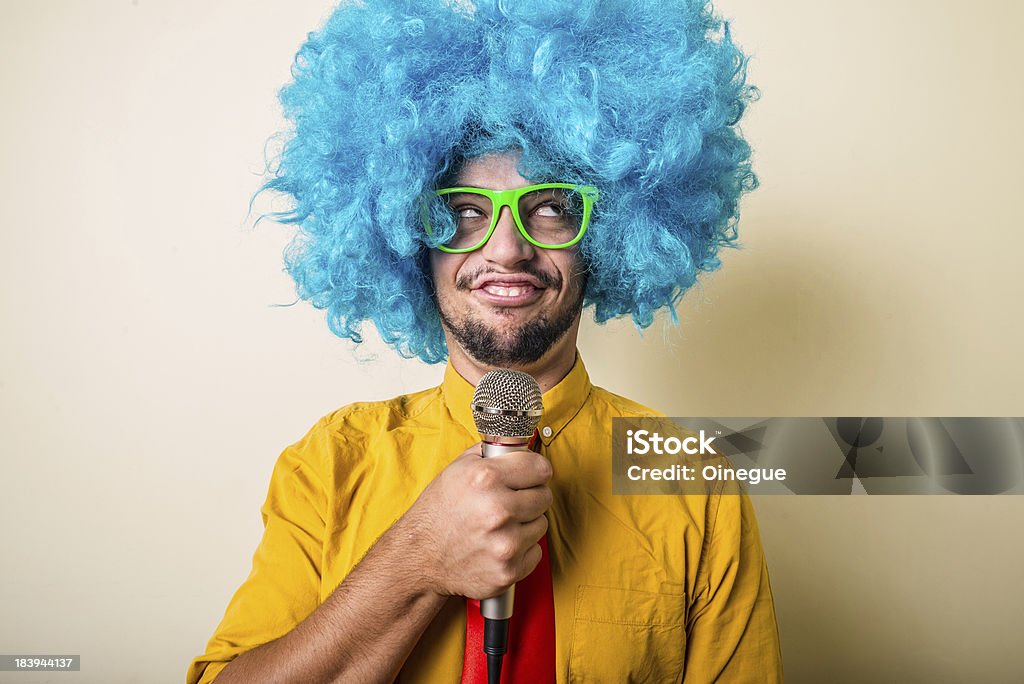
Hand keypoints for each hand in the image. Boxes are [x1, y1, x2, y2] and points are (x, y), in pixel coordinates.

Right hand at [404, 444, 552, 599]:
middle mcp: (498, 510)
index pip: (541, 468)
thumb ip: (492, 453)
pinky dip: (521, 550)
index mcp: (486, 478)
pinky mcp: (509, 570)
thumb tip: (521, 445)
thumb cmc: (438, 512)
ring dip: (525, 524)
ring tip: (499, 525)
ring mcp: (505, 543)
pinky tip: (498, 544)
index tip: (529, 476)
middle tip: (508, 502)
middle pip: (545, 496)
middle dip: (530, 496)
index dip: (534, 470)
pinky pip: (536, 552)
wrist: (419, 557)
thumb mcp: (457, 469)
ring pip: (541, 524)